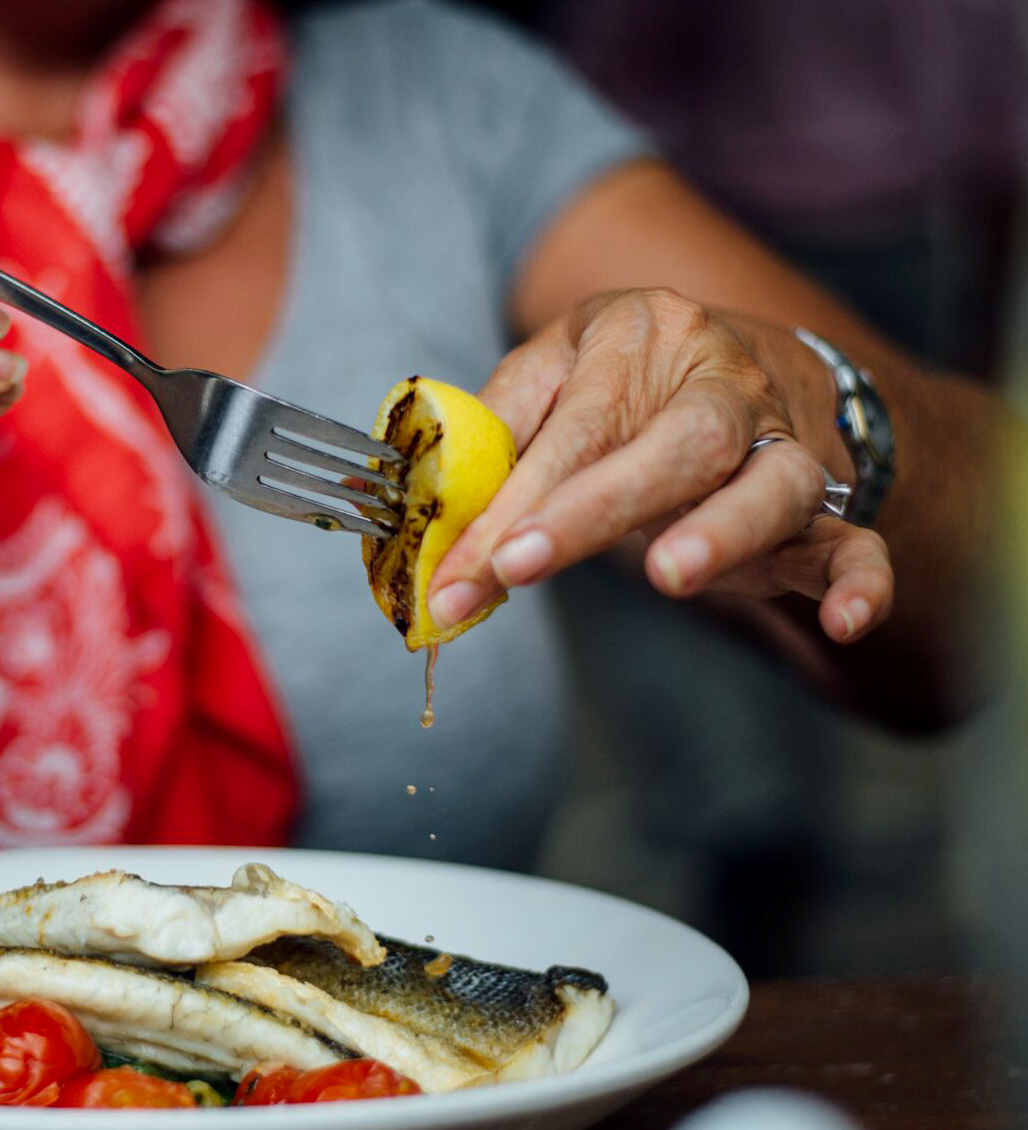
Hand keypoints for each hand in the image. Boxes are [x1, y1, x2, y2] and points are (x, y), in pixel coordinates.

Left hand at [427, 288, 893, 643]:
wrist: (734, 360)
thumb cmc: (615, 381)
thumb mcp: (547, 374)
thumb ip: (494, 434)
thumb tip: (436, 512)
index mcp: (642, 336)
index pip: (573, 428)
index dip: (507, 506)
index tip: (455, 578)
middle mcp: (723, 384)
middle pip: (676, 443)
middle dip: (593, 511)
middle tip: (520, 566)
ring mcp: (781, 443)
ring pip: (774, 484)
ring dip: (723, 531)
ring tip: (670, 574)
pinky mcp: (822, 505)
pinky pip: (857, 539)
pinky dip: (863, 581)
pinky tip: (847, 623)